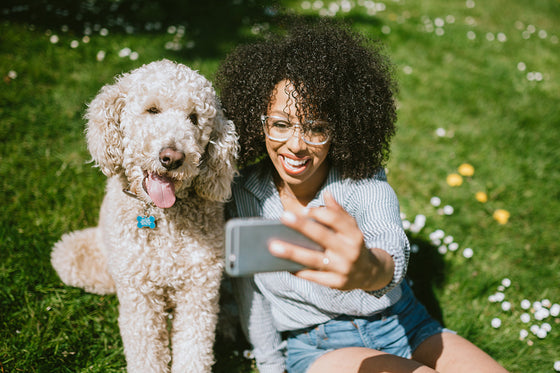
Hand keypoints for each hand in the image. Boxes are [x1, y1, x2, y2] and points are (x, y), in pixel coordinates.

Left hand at [268, 191, 394, 290]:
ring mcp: (342, 269)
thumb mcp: (351, 228)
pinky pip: (313, 276)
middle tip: (283, 216)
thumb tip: (327, 194)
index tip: (304, 210)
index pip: (336, 220)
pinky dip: (298, 270)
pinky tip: (283, 264)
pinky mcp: (336, 283)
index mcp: (354, 235)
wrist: (369, 273)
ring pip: (314, 259)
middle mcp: (349, 251)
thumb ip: (338, 212)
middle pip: (322, 236)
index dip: (319, 213)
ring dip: (292, 252)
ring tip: (273, 246)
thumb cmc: (352, 244)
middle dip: (302, 226)